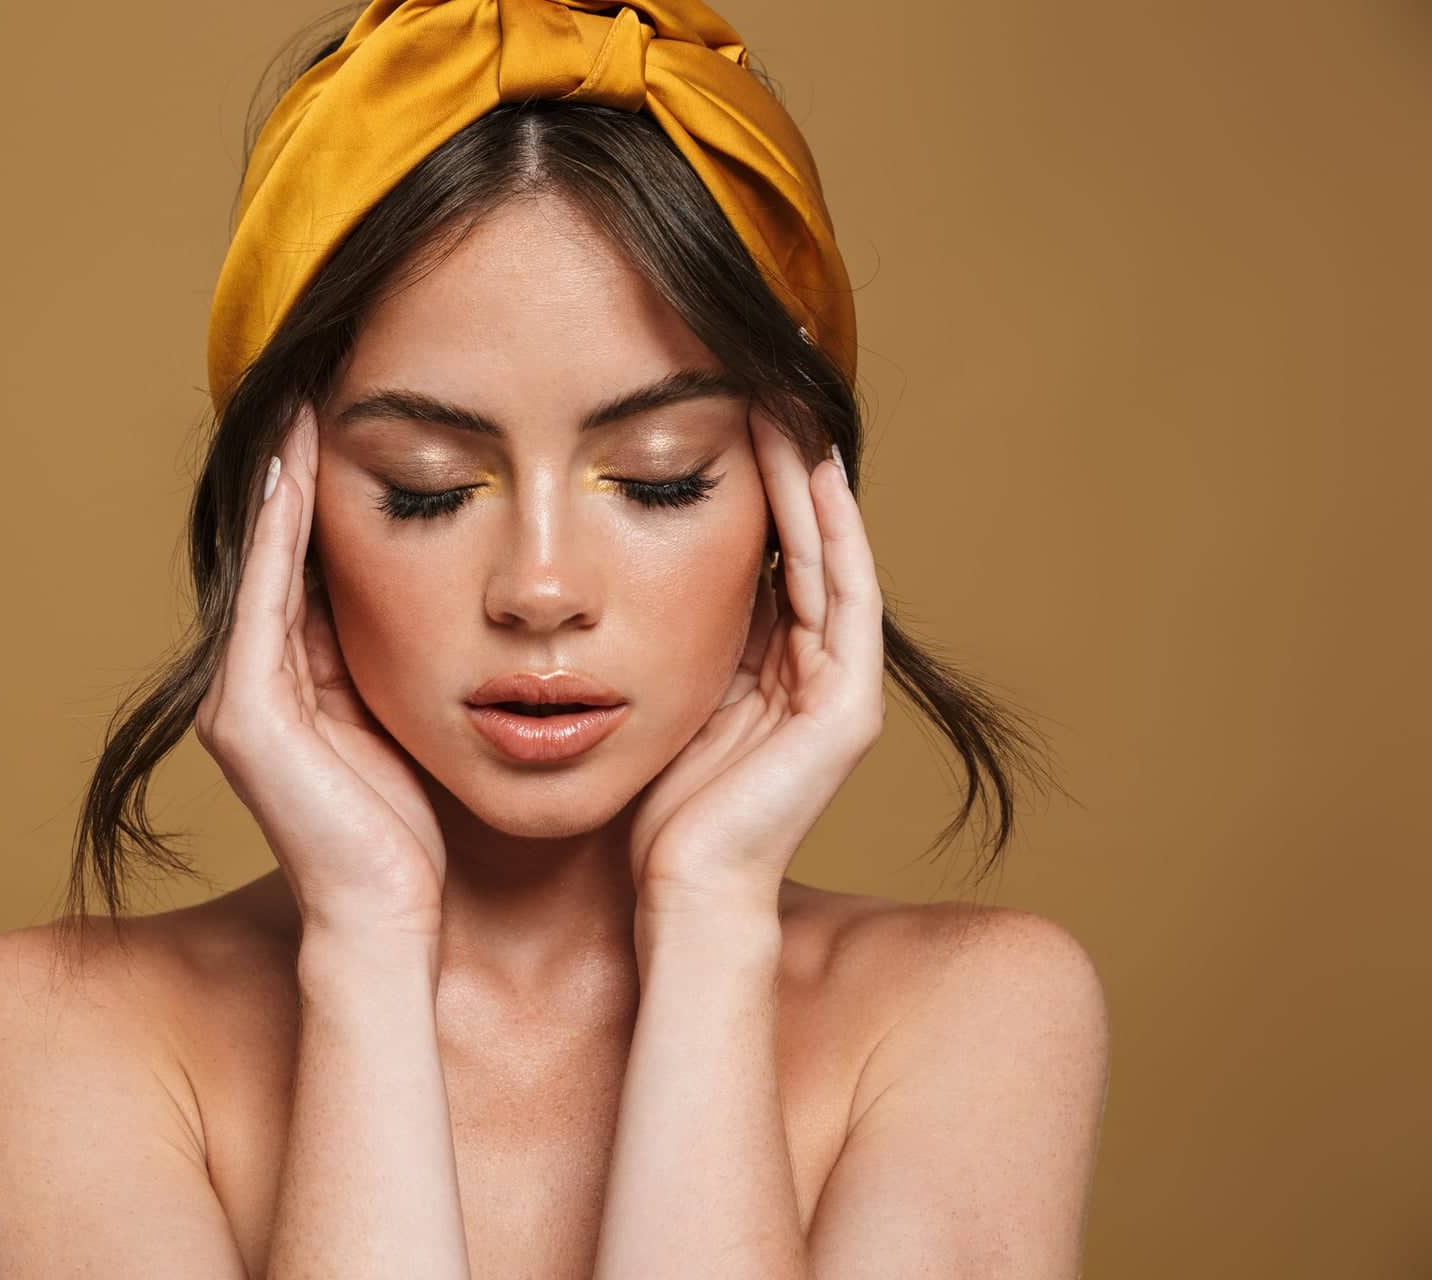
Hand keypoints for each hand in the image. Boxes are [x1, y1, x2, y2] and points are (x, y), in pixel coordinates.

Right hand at [194, 402, 447, 937]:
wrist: (391, 923)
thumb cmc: (421, 836)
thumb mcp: (422, 724)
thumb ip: (421, 663)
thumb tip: (477, 601)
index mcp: (298, 680)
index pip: (311, 563)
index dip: (324, 490)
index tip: (355, 411)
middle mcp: (255, 679)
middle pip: (276, 550)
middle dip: (294, 468)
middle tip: (321, 379)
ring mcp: (240, 695)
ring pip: (261, 562)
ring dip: (279, 481)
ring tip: (304, 399)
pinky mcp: (247, 713)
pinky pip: (264, 600)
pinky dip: (278, 533)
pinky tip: (298, 471)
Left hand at [625, 401, 885, 916]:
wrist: (673, 894)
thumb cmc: (646, 806)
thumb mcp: (652, 690)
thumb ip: (661, 631)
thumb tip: (615, 551)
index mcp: (770, 667)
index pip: (768, 552)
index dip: (750, 479)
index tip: (720, 403)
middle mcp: (814, 669)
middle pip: (805, 540)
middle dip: (786, 460)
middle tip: (767, 377)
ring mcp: (839, 687)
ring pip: (829, 553)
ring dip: (809, 477)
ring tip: (785, 401)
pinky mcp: (848, 708)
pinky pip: (842, 596)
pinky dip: (829, 530)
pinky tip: (808, 469)